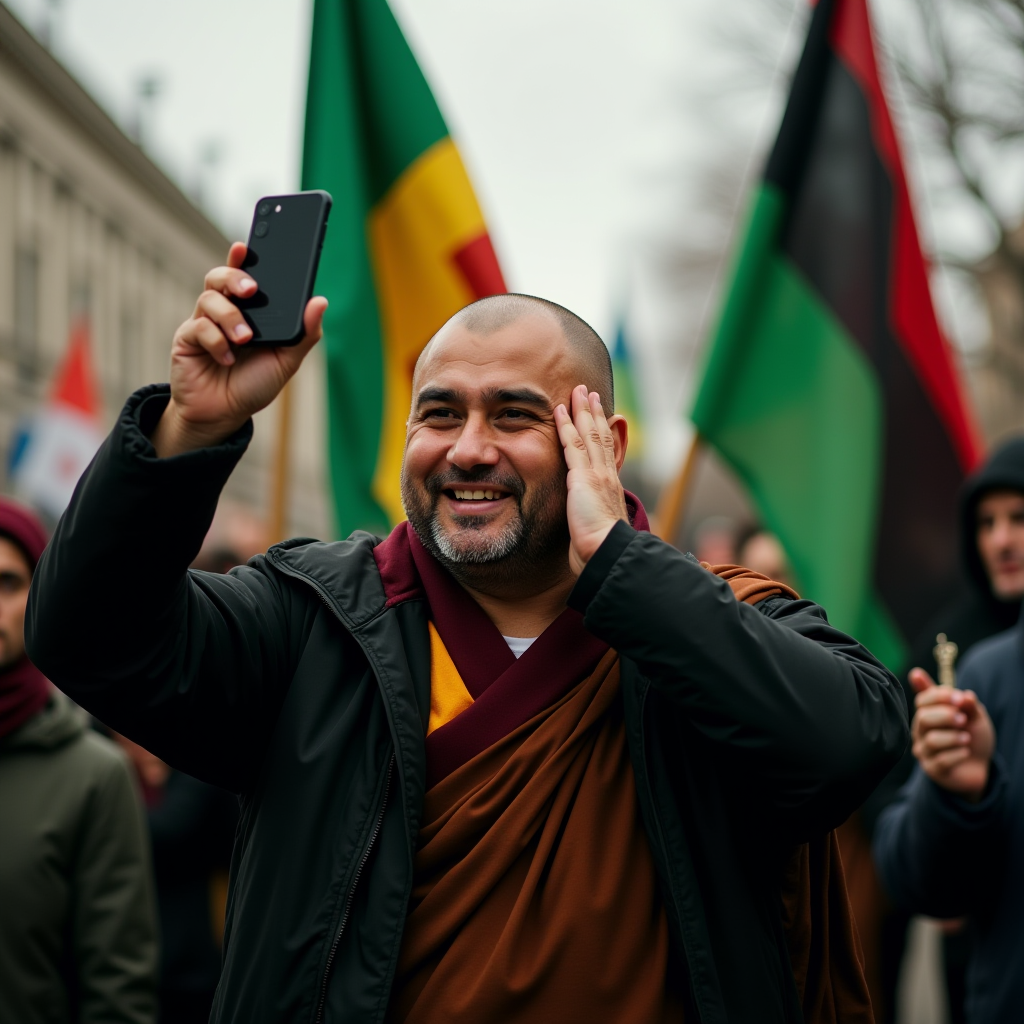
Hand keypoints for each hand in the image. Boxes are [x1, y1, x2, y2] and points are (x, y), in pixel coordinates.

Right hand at [151, 242, 327, 456]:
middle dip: (235, 276)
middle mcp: (226, 311)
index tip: (247, 246)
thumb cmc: (254, 385)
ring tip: (244, 339)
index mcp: (251, 312)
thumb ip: (304, 333)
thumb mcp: (286, 361)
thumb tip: (320, 301)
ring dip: (230, 316)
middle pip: (221, 276)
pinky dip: (217, 342)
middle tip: (251, 290)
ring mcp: (204, 322)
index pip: (247, 275)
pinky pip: (199, 327)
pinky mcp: (187, 338)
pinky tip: (227, 358)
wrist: (224, 415)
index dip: (243, 257)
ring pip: (210, 298)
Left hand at [554, 385, 627, 575]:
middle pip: (601, 436)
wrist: (606, 552)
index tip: (600, 415)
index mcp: (610, 486)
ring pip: (589, 434)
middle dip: (594, 413)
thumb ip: (594, 518)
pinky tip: (561, 410)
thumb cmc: (601, 548)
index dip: (602, 431)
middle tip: (589, 393)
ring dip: (582, 410)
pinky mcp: (583, 477)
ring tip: (578, 392)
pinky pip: (574, 444)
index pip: (606, 452)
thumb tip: (594, 522)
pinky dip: (567, 425)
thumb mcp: (600, 528)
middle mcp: (607, 475)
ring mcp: (597, 474)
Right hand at [909, 667, 995, 801]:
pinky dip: (957, 755)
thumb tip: (966, 695)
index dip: (939, 696)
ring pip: (931, 740)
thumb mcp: (976, 718)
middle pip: (923, 718)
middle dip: (945, 716)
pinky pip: (941, 760)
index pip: (922, 700)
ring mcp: (924, 750)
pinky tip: (966, 753)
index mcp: (927, 713)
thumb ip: (970, 706)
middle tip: (963, 719)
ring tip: (967, 739)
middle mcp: (920, 731)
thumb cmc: (972, 737)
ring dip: (953, 738)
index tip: (960, 698)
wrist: (979, 766)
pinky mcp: (931, 769)